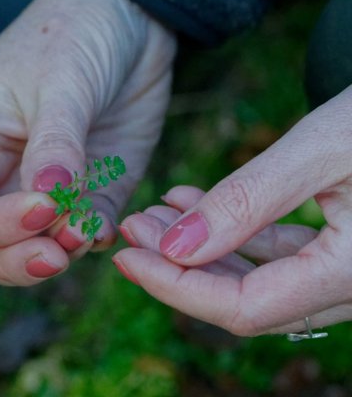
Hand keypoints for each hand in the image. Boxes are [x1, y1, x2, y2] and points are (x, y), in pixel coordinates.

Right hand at [0, 0, 175, 284]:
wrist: (129, 31)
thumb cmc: (78, 37)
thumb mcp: (61, 83)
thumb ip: (54, 144)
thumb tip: (48, 197)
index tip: (41, 208)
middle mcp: (6, 176)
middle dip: (17, 260)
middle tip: (55, 255)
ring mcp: (52, 191)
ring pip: (37, 248)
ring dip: (60, 253)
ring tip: (86, 232)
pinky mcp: (94, 192)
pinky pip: (86, 232)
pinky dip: (93, 240)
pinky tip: (104, 230)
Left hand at [114, 86, 351, 335]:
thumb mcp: (322, 150)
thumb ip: (249, 201)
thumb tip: (177, 246)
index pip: (243, 307)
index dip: (177, 288)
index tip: (128, 257)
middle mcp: (346, 286)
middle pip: (239, 298)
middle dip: (177, 267)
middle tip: (134, 229)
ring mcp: (338, 270)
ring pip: (250, 276)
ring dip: (197, 248)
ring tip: (154, 214)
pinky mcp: (332, 248)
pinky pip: (268, 251)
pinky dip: (227, 232)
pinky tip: (191, 204)